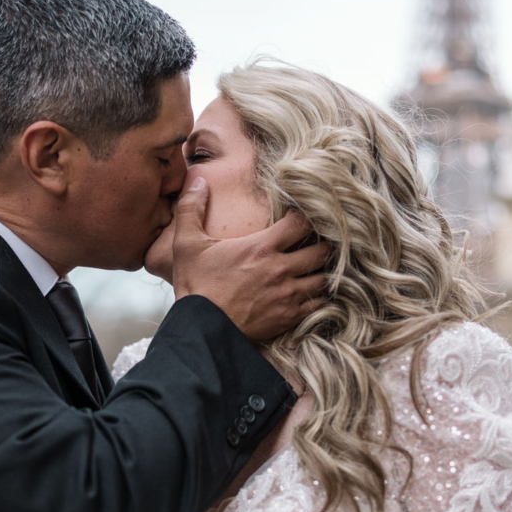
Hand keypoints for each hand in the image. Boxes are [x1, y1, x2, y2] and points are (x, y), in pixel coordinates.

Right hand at [171, 181, 327, 341]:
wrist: (201, 330)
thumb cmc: (195, 287)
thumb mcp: (187, 245)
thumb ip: (191, 209)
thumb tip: (197, 180)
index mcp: (261, 247)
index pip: (302, 222)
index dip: (306, 216)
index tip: (301, 217)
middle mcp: (280, 269)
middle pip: (322, 250)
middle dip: (322, 244)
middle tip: (317, 241)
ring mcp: (288, 295)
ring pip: (325, 277)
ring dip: (323, 270)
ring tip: (317, 266)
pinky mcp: (290, 317)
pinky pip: (319, 303)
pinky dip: (320, 296)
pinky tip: (313, 291)